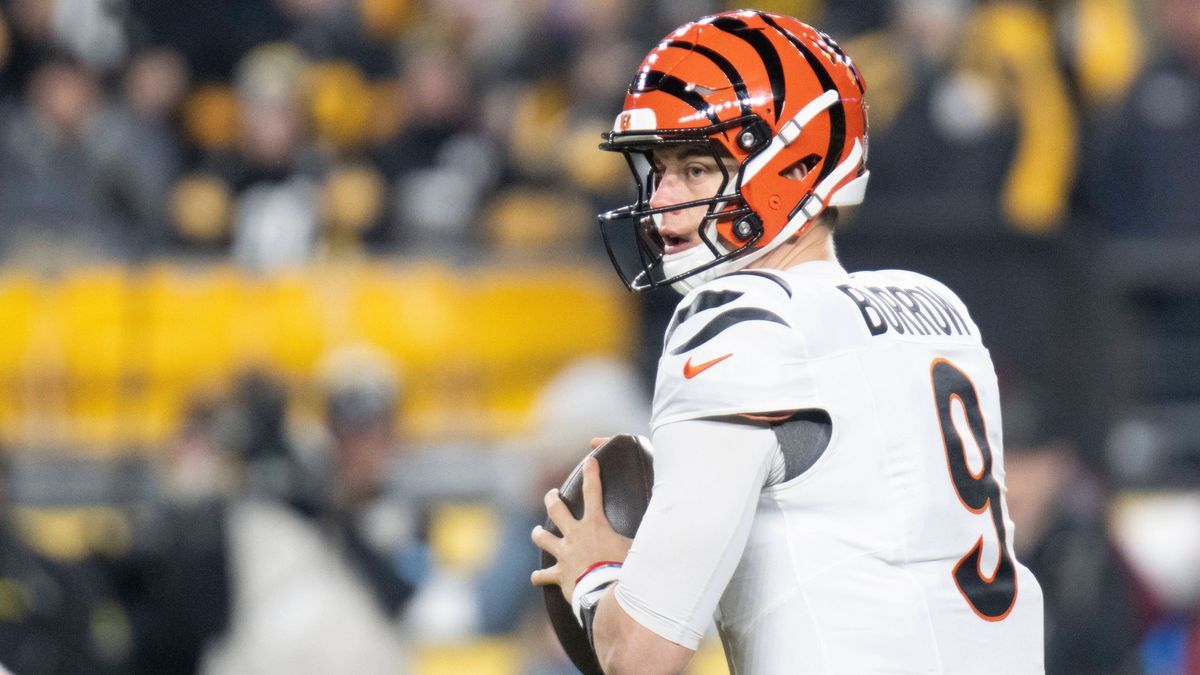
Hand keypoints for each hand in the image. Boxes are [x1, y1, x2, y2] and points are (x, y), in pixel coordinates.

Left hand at [530, 456, 632, 601]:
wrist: (604, 592)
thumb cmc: (622, 569)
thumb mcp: (636, 548)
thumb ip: (644, 536)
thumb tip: (666, 527)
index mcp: (594, 525)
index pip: (593, 492)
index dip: (591, 474)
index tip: (589, 461)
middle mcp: (574, 535)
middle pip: (556, 509)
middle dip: (552, 499)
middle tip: (552, 494)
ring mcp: (563, 554)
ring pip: (542, 538)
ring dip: (539, 534)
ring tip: (537, 532)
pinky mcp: (558, 574)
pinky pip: (542, 575)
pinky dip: (539, 576)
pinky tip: (537, 578)